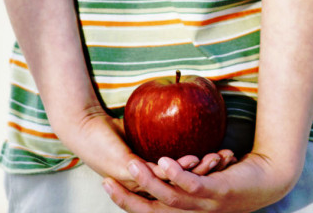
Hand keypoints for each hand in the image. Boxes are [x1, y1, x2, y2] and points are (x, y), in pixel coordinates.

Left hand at [52, 107, 235, 195]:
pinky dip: (177, 169)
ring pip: (172, 185)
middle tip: (227, 165)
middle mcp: (142, 187)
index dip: (203, 176)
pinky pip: (158, 173)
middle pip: (181, 189)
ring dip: (197, 175)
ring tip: (216, 162)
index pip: (181, 183)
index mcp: (146, 182)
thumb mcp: (145, 135)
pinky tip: (193, 160)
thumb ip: (162, 137)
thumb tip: (184, 123)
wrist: (85, 126)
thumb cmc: (113, 130)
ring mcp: (135, 182)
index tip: (224, 162)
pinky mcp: (129, 171)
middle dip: (207, 178)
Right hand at [103, 150, 299, 211]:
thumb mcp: (206, 175)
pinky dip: (176, 175)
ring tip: (132, 166)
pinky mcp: (218, 191)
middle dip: (128, 198)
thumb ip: (186, 172)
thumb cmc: (238, 175)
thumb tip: (165, 157)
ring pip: (169, 199)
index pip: (150, 211)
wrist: (271, 177)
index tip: (107, 184)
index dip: (127, 201)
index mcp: (188, 212)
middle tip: (106, 181)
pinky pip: (193, 186)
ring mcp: (205, 205)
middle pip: (152, 211)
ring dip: (148, 183)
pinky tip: (164, 162)